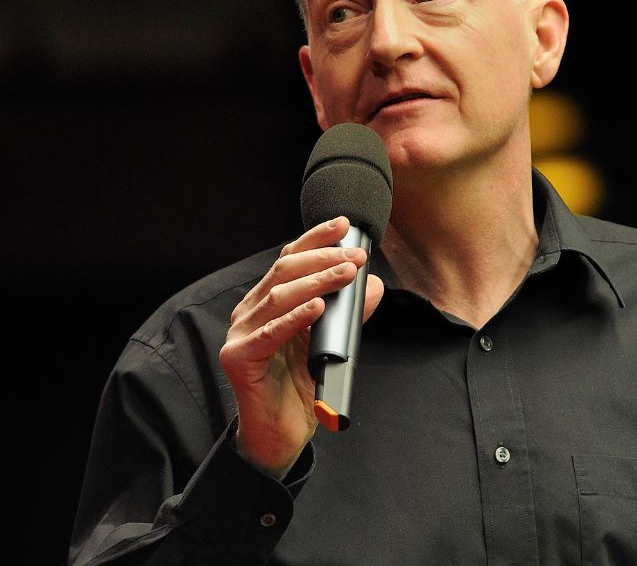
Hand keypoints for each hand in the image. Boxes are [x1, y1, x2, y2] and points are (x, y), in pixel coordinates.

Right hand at [219, 216, 383, 478]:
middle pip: (284, 271)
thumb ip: (348, 315)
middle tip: (356, 257)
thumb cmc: (300, 385)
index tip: (343, 224)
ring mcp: (240, 334)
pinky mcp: (239, 359)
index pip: (289, 258)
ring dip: (317, 281)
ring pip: (279, 295)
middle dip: (323, 258)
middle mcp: (250, 311)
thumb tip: (374, 286)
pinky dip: (297, 317)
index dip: (315, 238)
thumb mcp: (330, 342)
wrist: (279, 435)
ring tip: (346, 274)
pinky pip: (270, 332)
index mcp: (267, 301)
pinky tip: (319, 307)